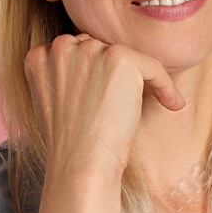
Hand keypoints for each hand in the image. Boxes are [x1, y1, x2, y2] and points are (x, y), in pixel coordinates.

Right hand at [24, 32, 185, 183]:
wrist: (81, 165)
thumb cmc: (70, 146)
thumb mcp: (54, 104)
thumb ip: (65, 79)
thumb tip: (96, 73)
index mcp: (39, 57)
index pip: (73, 52)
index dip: (91, 74)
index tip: (105, 96)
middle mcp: (62, 47)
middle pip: (97, 48)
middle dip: (109, 74)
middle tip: (121, 105)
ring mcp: (91, 50)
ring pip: (123, 56)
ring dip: (136, 80)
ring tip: (144, 108)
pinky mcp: (120, 58)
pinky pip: (151, 65)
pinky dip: (165, 84)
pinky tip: (172, 103)